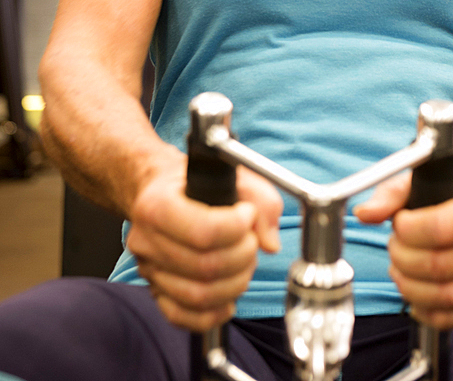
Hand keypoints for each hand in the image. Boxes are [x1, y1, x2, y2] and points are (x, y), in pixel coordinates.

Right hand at [127, 156, 282, 329]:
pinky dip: (214, 313)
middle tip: (252, 238)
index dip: (238, 227)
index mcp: (156, 204)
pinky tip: (229, 296)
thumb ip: (261, 199)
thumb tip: (270, 242)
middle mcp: (146, 240)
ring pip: (198, 295)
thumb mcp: (232, 172)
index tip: (248, 214)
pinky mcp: (155, 291)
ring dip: (236, 282)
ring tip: (244, 260)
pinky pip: (183, 317)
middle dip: (243, 255)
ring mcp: (148, 269)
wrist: (160, 189)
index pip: (204, 231)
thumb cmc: (197, 180)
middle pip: (205, 266)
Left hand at [355, 144, 452, 329]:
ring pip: (447, 295)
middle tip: (394, 243)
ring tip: (399, 265)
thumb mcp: (426, 174)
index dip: (410, 230)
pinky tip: (412, 296)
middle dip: (404, 258)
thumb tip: (364, 214)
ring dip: (410, 285)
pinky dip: (429, 312)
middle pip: (442, 265)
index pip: (443, 229)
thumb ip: (392, 193)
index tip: (399, 222)